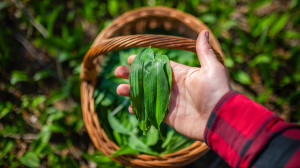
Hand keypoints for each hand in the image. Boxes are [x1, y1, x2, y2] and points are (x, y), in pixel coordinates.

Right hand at [114, 30, 230, 140]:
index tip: (130, 59)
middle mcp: (173, 87)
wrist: (220, 119)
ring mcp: (170, 102)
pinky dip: (141, 110)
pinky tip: (131, 107)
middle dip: (133, 76)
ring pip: (146, 95)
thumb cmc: (217, 91)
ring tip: (119, 90)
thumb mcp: (212, 68)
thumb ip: (204, 52)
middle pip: (148, 80)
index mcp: (181, 74)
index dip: (144, 62)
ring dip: (132, 92)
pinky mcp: (169, 117)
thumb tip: (204, 31)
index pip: (158, 66)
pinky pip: (151, 112)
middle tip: (117, 72)